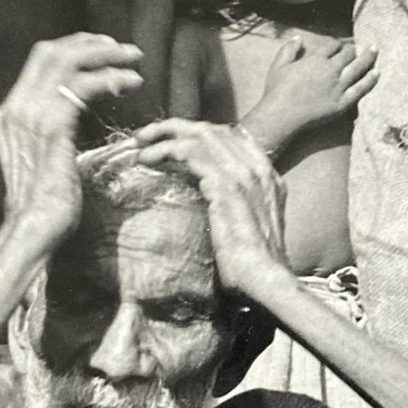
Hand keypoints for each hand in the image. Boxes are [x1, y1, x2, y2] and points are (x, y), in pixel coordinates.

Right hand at [0, 34, 143, 248]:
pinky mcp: (51, 127)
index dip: (73, 48)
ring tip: (134, 60)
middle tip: (122, 49)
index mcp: (9, 114)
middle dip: (90, 43)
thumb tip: (74, 117)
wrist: (34, 228)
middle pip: (50, 52)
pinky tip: (130, 84)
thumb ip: (53, 133)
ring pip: (67, 61)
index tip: (102, 51)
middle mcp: (15, 108)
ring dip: (105, 56)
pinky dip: (110, 79)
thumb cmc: (46, 203)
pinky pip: (83, 87)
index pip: (39, 62)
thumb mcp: (45, 158)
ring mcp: (30, 115)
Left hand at [132, 118, 288, 298]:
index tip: (172, 140)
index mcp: (267, 176)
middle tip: (146, 135)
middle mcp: (258, 169)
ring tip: (140, 142)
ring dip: (165, 134)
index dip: (198, 133)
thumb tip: (209, 200)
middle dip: (175, 126)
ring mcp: (244, 175)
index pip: (231, 137)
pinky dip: (165, 150)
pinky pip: (189, 153)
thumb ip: (236, 206)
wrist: (265, 281)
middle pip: (213, 129)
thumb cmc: (253, 266)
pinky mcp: (226, 186)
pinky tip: (147, 159)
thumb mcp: (248, 227)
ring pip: (199, 135)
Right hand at [252, 34, 377, 148]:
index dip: (336, 44)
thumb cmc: (277, 90)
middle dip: (352, 49)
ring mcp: (338, 86)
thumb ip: (289, 49)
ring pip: (358, 67)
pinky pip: (361, 88)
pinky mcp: (342, 102)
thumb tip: (298, 38)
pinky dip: (370, 79)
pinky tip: (377, 72)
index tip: (338, 45)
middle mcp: (330, 70)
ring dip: (368, 56)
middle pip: (347, 54)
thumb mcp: (279, 65)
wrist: (281, 115)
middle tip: (356, 48)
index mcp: (315, 59)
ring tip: (375, 49)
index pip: (332, 45)